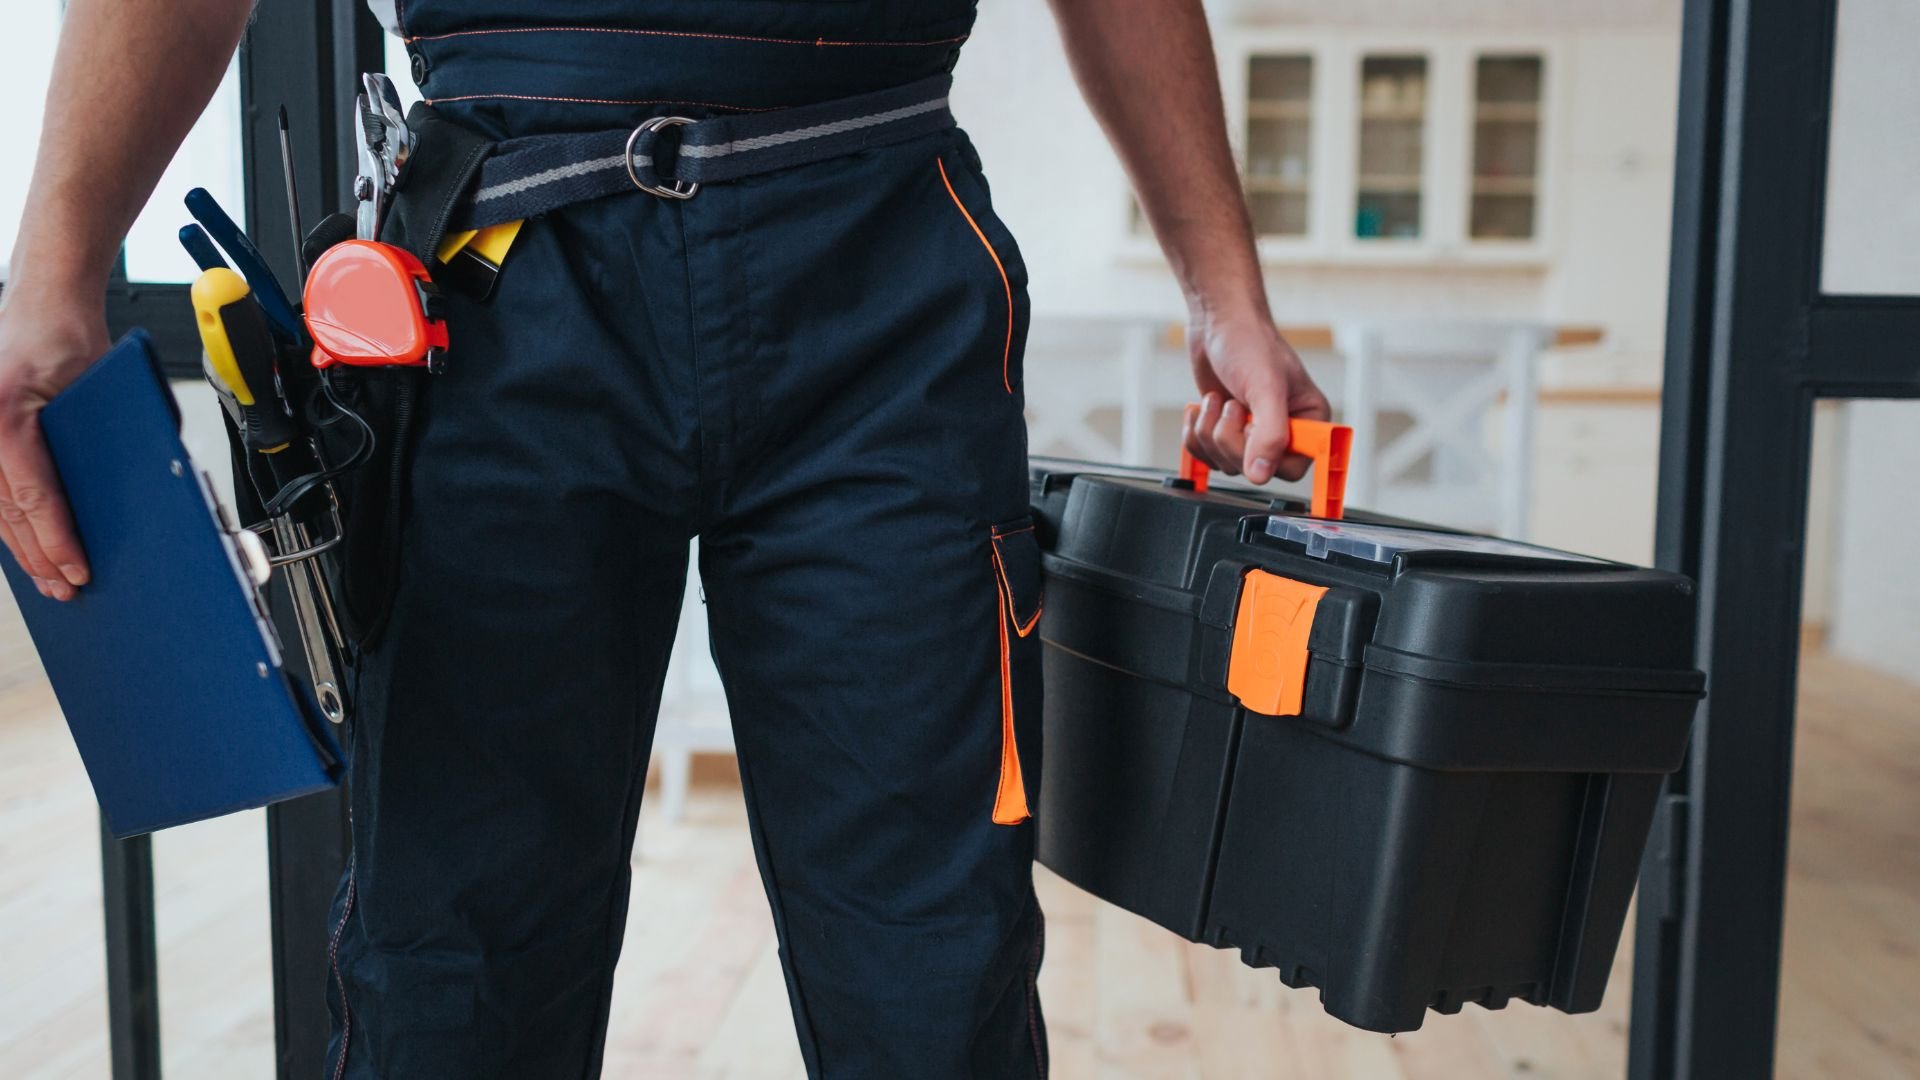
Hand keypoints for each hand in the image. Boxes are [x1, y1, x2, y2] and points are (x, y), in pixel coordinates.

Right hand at [0, 286, 105, 600]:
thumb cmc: (70, 337)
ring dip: (19, 547)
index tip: (76, 572)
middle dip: (38, 557)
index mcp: (3, 414)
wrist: (43, 301)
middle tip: (67, 591)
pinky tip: (25, 547)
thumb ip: (106, 442)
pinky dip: (7, 521)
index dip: (54, 542)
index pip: (32, 496)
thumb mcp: (102, 389)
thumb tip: (128, 498)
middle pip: (5, 511)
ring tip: (48, 581)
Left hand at [1182, 307, 1331, 484]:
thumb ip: (1269, 434)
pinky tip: (1201, 408)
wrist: (1217, 324)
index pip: (1293, 468)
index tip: (1252, 428)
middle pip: (1253, 469)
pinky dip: (1195, 433)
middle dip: (1230, 437)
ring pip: (1225, 463)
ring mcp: (1252, 434)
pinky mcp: (1225, 432)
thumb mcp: (1265, 387)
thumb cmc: (1250, 343)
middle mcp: (1283, 432)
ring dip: (1209, 431)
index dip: (1266, 455)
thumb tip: (1261, 474)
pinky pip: (1204, 456)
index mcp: (1309, 422)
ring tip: (1218, 399)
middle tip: (1233, 404)